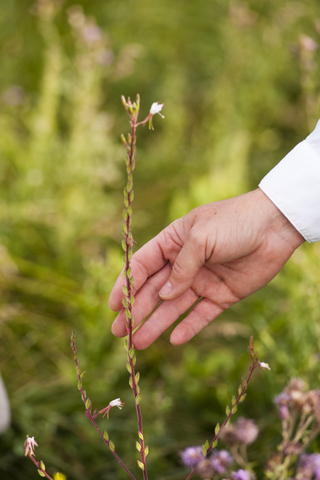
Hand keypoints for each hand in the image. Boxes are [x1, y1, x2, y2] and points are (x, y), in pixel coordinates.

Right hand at [109, 188, 303, 348]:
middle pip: (154, 290)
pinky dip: (189, 327)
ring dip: (156, 324)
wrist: (275, 226)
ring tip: (138, 343)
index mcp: (173, 242)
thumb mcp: (201, 238)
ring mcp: (202, 280)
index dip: (125, 285)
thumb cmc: (234, 222)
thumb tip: (164, 296)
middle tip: (119, 333)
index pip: (142, 265)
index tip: (112, 306)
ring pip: (174, 307)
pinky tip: (174, 340)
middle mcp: (184, 263)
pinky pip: (202, 315)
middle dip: (135, 310)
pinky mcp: (222, 295)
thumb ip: (181, 269)